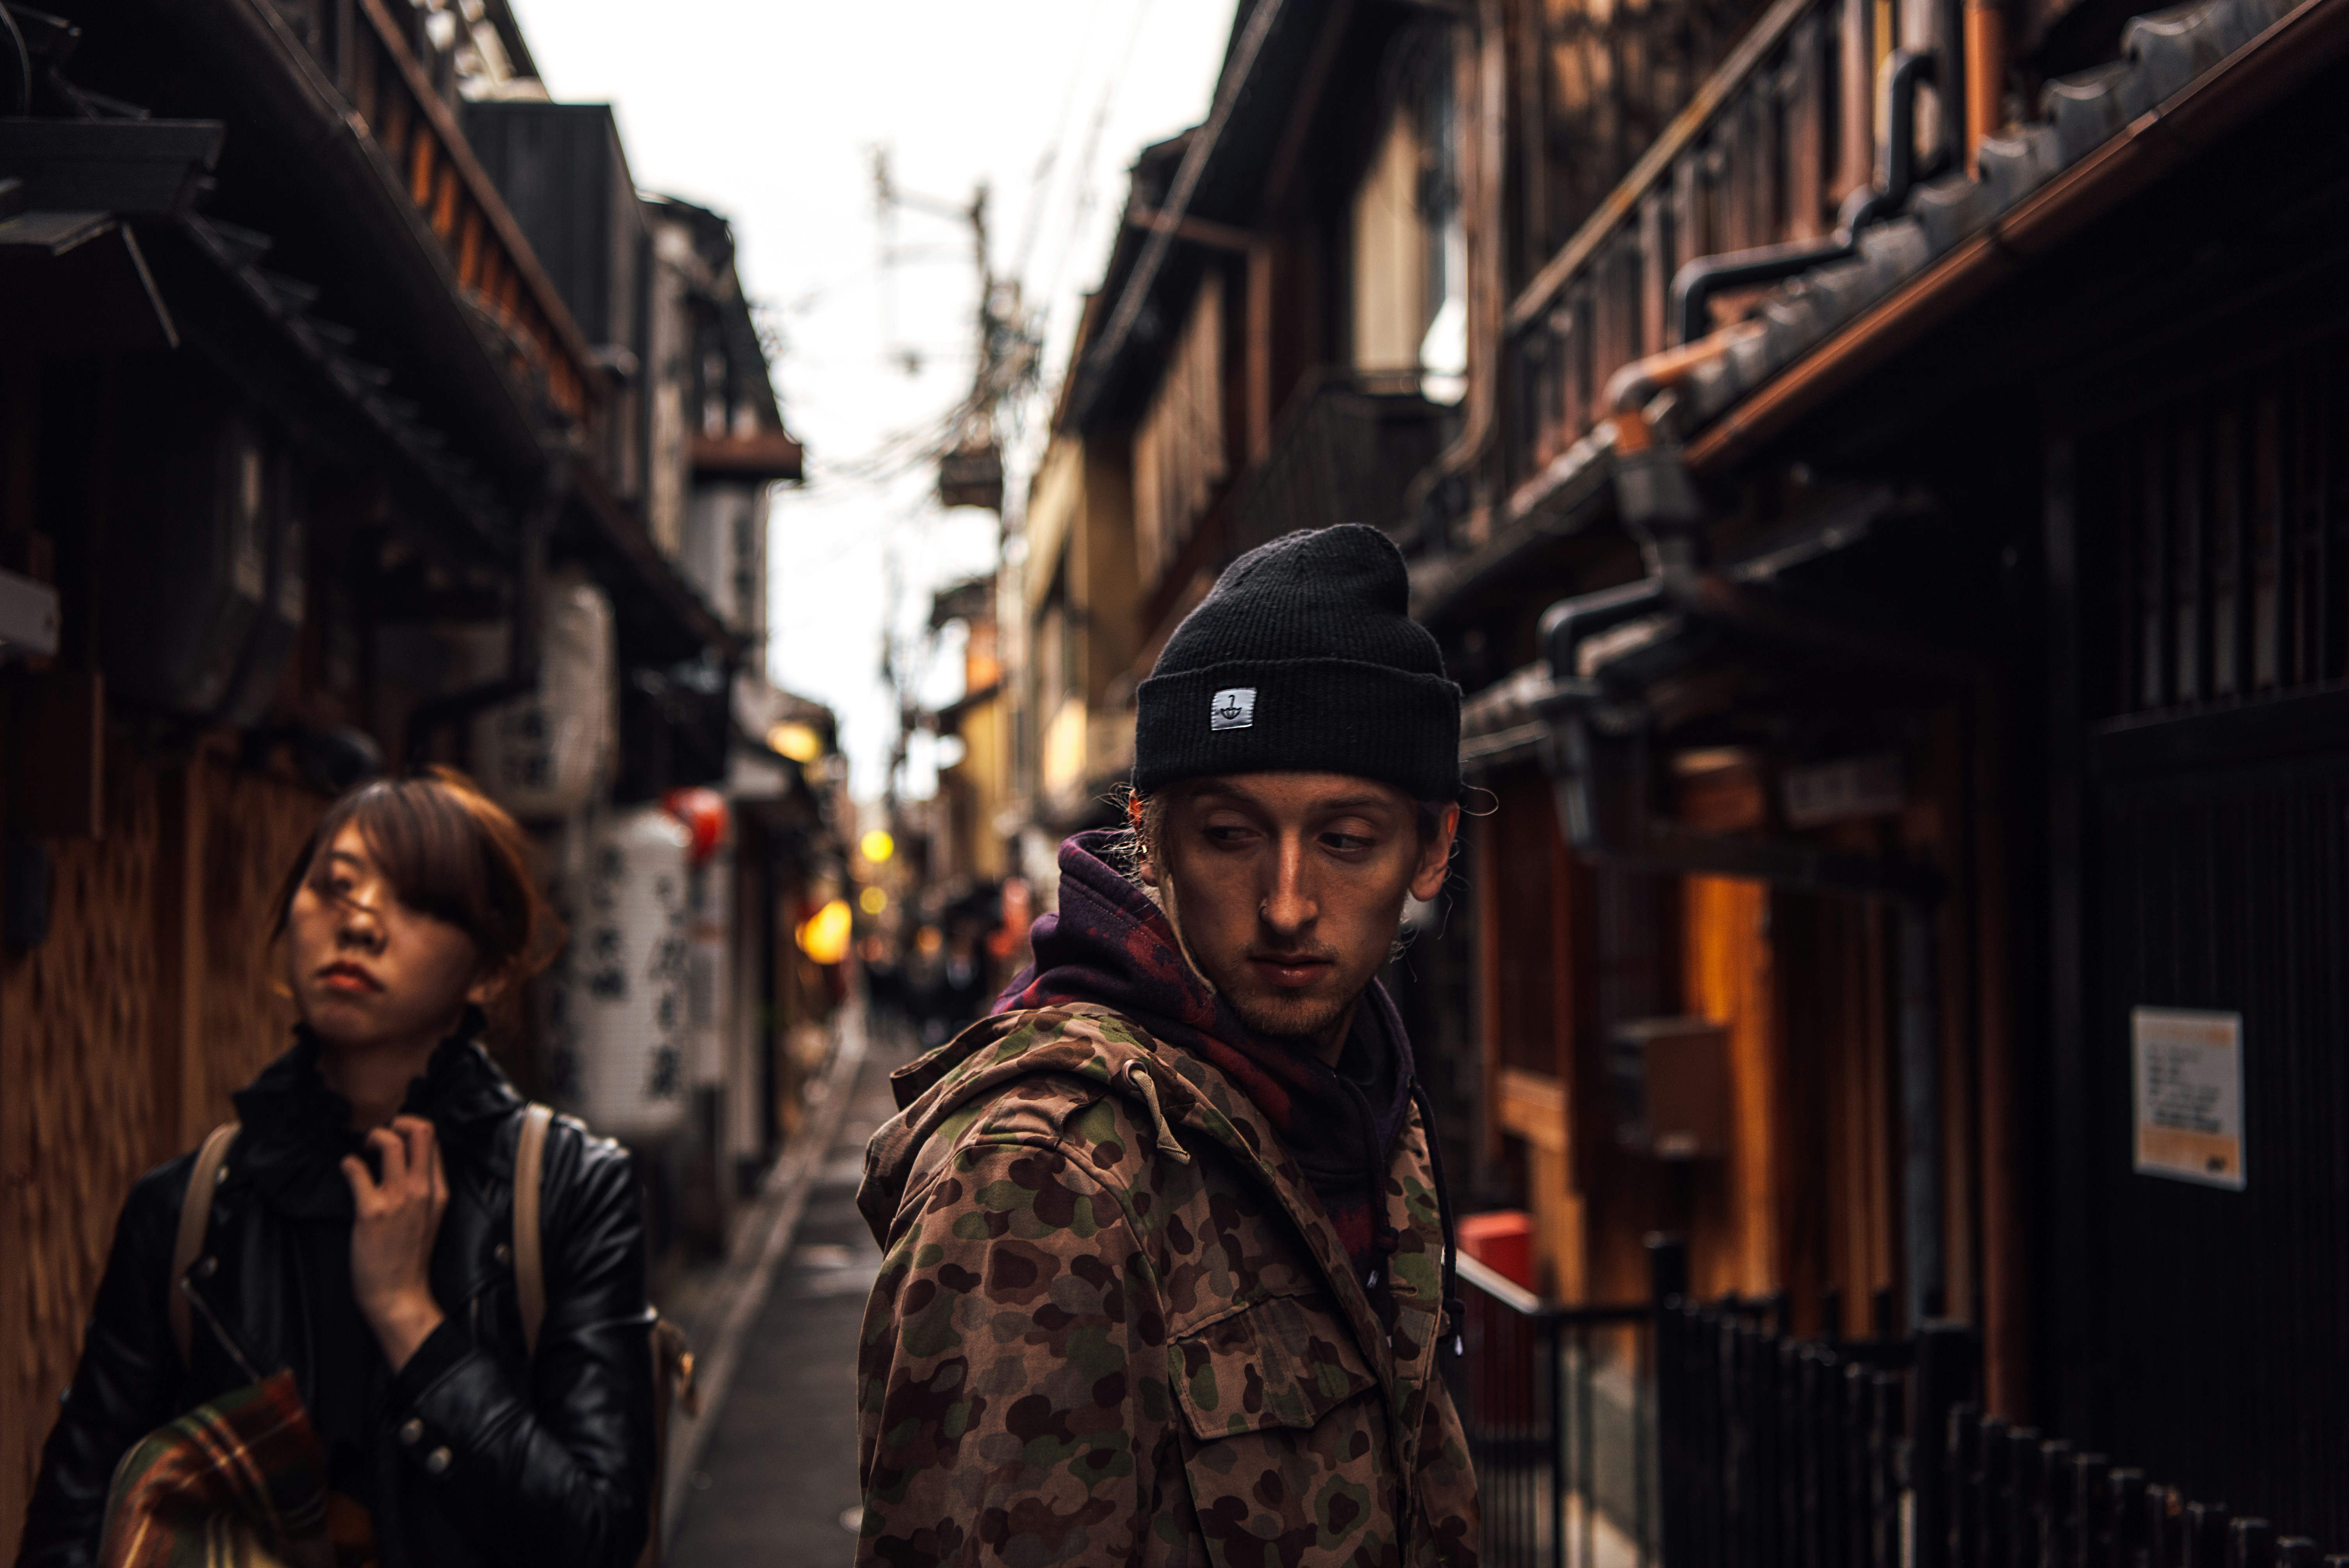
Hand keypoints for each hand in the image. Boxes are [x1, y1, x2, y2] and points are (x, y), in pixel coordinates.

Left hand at [343, 1115, 448, 1372]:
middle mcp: (422, 1191)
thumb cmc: (408, 1259)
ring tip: (365, 1146)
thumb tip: (413, 1162)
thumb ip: (426, 1190)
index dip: (414, 1130)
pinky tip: (347, 1169)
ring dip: (375, 1136)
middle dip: (400, 1122)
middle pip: (422, 1132)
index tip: (398, 1136)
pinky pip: (357, 1170)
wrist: (398, 1295)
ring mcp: (398, 1199)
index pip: (434, 1142)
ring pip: (392, 1143)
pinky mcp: (372, 1212)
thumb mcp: (430, 1219)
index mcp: (438, 1192)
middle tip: (384, 1133)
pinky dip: (349, 1164)